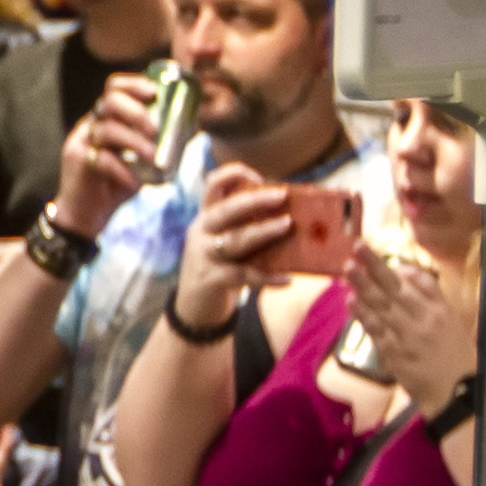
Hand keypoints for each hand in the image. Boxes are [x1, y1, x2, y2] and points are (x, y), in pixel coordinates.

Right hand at [52, 86, 164, 237]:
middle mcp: (91, 124)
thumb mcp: (141, 161)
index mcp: (106, 118)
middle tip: (155, 128)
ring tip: (152, 155)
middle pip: (109, 101)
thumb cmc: (116, 185)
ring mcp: (81, 141)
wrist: (85, 216)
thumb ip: (158, 145)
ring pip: (106, 129)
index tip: (155, 92)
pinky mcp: (79, 161)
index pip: (115, 88)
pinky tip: (134, 182)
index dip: (134, 84)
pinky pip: (101, 159)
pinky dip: (122, 169)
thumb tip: (193, 127)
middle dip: (136, 112)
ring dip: (133, 141)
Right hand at [174, 163, 294, 324]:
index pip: (212, 185)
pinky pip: (242, 275)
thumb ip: (247, 228)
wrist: (194, 310)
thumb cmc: (221, 269)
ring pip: (234, 240)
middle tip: (282, 195)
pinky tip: (286, 278)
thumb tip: (292, 217)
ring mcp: (204, 256)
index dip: (232, 175)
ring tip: (287, 225)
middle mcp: (201, 232)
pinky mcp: (210, 280)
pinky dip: (266, 277)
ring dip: (262, 231)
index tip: (258, 176)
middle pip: (225, 209)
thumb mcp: (226, 243)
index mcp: (207, 217)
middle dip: (254, 199)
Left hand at [354, 242, 480, 418]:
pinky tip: (351, 300)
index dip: (397, 268)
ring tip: (348, 267)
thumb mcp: (453, 324)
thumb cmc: (457, 358)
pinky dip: (362, 314)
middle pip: (396, 287)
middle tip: (357, 247)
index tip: (381, 257)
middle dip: (375, 266)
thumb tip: (406, 273)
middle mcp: (425, 319)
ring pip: (382, 305)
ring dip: (362, 285)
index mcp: (443, 310)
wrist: (457, 394)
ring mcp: (408, 335)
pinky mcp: (394, 353)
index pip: (420, 281)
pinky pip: (375, 328)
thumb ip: (433, 298)